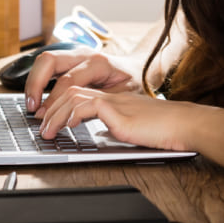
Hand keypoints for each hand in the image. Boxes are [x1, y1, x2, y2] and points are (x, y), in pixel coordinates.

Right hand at [24, 48, 143, 116]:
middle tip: (32, 107)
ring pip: (45, 60)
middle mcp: (84, 54)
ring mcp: (76, 54)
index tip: (45, 116)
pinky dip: (39, 80)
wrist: (139, 68)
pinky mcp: (71, 59)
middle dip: (35, 84)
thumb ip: (100, 103)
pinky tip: (38, 97)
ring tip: (32, 104)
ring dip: (34, 81)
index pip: (67, 80)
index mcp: (98, 63)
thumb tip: (76, 115)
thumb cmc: (132, 83)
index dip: (53, 99)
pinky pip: (49, 65)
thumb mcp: (122, 96)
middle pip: (49, 60)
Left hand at [38, 86, 198, 151]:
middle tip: (39, 125)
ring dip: (54, 113)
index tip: (47, 118)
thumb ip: (114, 126)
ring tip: (47, 131)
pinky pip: (86, 105)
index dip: (58, 102)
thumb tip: (99, 135)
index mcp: (113, 96)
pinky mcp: (118, 110)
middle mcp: (111, 94)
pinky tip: (66, 128)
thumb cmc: (164, 130)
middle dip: (49, 106)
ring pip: (73, 94)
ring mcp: (114, 100)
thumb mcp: (132, 127)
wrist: (184, 126)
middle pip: (69, 87)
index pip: (78, 89)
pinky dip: (71, 115)